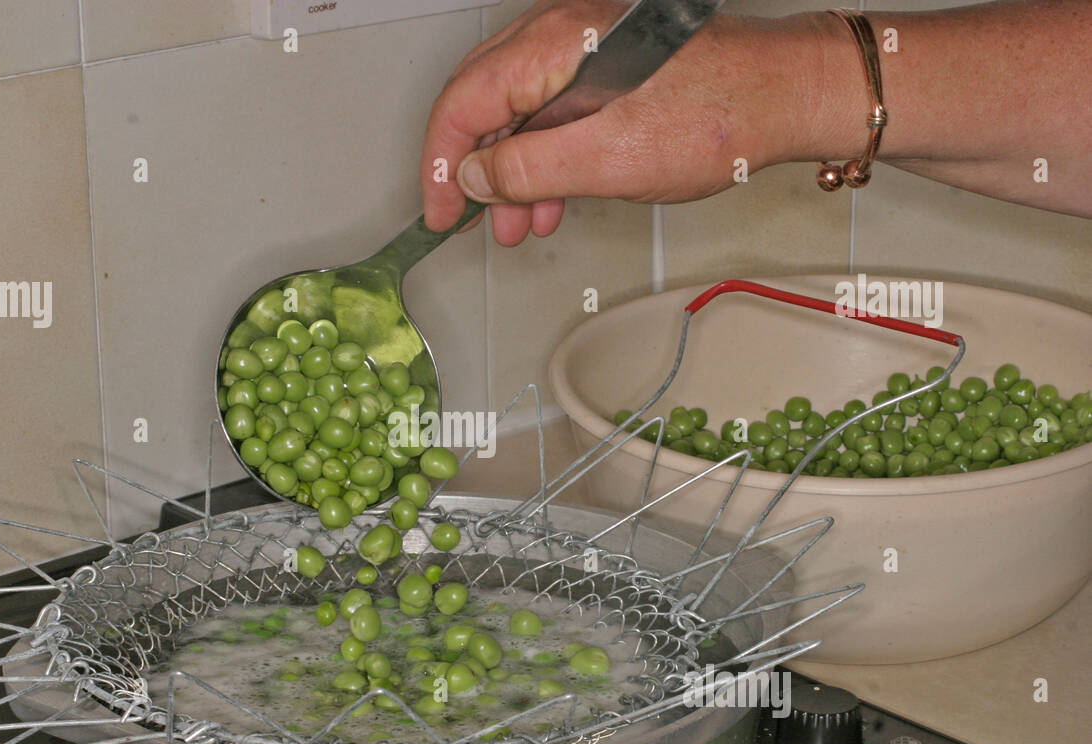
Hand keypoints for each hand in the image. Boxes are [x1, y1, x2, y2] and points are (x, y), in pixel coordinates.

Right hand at [420, 2, 829, 244]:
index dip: (441, 167)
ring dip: (513, 173)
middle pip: (481, 104)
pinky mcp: (608, 66)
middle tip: (473, 225)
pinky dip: (545, 157)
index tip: (440, 214)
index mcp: (552, 47)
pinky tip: (553, 197)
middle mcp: (561, 35)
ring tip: (522, 226)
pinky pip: (554, 111)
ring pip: (519, 112)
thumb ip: (528, 169)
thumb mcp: (606, 161)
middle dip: (475, 174)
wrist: (786, 94)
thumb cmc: (715, 117)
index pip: (462, 105)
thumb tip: (475, 179)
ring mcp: (584, 48)